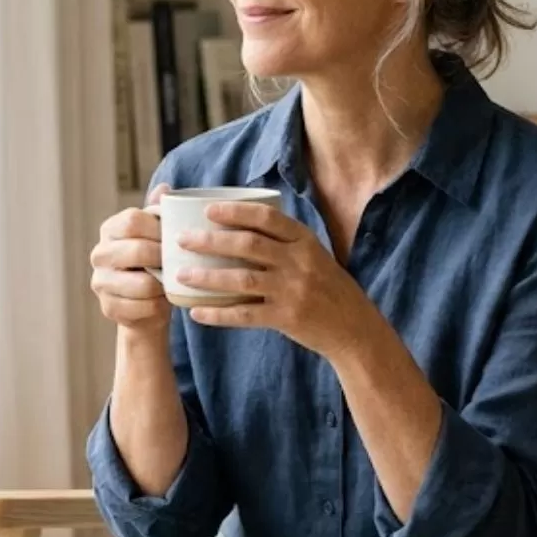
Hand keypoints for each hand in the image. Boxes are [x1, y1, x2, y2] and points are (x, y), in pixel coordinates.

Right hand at [89, 184, 170, 333]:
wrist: (146, 304)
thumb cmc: (155, 262)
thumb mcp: (157, 235)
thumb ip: (159, 213)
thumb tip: (165, 189)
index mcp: (110, 229)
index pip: (133, 220)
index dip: (159, 229)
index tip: (176, 238)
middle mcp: (99, 253)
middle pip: (137, 250)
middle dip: (164, 258)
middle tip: (179, 263)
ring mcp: (100, 282)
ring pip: (141, 284)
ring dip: (162, 285)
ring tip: (172, 283)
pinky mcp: (108, 307)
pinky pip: (141, 307)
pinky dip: (157, 306)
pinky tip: (162, 301)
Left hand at [176, 202, 376, 357]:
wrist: (355, 326)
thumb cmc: (328, 287)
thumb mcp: (314, 255)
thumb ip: (284, 242)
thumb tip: (240, 226)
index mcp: (305, 241)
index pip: (267, 218)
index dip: (236, 211)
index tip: (209, 210)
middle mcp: (299, 262)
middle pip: (248, 244)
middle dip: (211, 240)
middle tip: (183, 239)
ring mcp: (292, 290)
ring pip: (242, 279)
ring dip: (208, 276)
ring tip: (182, 274)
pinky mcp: (286, 318)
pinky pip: (245, 315)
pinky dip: (219, 314)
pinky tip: (197, 312)